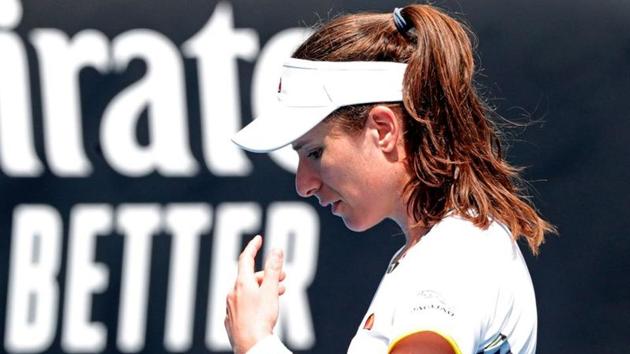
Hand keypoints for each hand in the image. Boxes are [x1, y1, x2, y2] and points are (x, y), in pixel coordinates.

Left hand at [225, 235, 284, 353]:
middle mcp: (232, 293)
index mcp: (241, 284)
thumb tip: (276, 248)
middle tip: (284, 278)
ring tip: (279, 295)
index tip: (259, 239)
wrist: (251, 346)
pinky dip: (255, 302)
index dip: (253, 247)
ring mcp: (230, 308)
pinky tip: (263, 310)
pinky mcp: (232, 321)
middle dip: (268, 275)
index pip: (245, 258)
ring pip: (247, 293)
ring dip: (264, 290)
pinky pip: (243, 306)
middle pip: (250, 278)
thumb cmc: (261, 319)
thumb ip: (274, 269)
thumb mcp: (271, 291)